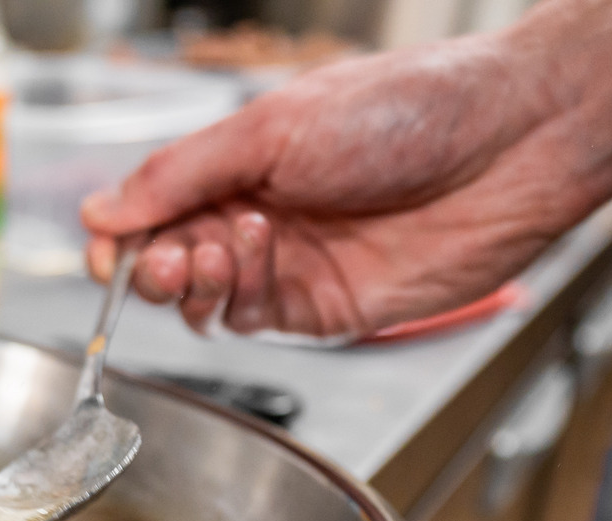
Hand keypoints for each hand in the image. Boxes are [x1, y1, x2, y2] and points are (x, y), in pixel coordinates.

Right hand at [80, 35, 593, 339]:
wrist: (510, 145)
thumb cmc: (405, 110)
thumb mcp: (272, 128)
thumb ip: (181, 175)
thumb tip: (102, 210)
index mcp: (238, 163)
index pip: (151, 213)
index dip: (122, 236)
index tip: (109, 248)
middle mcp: (257, 216)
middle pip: (169, 263)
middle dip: (155, 263)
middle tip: (170, 254)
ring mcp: (290, 266)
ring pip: (206, 300)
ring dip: (194, 282)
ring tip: (219, 248)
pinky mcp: (325, 310)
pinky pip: (255, 319)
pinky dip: (240, 295)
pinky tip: (260, 254)